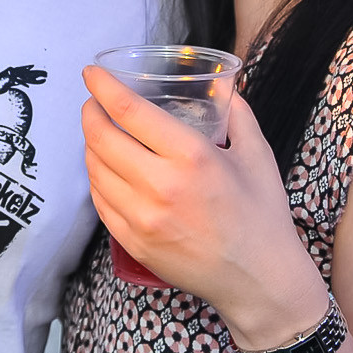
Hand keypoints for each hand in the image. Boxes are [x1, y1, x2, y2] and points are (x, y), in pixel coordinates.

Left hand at [81, 68, 327, 350]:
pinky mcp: (134, 243)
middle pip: (102, 139)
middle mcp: (160, 185)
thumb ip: (237, 113)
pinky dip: (97, 179)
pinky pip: (101, 202)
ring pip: (95, 171)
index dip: (103, 87)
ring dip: (90, 146)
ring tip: (100, 135)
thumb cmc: (262, 214)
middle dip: (91, 113)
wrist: (258, 279)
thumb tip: (223, 85)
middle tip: (94, 103)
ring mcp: (142, 218)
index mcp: (191, 156)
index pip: (130, 111)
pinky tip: (105, 170)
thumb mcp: (257, 154)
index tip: (92, 73)